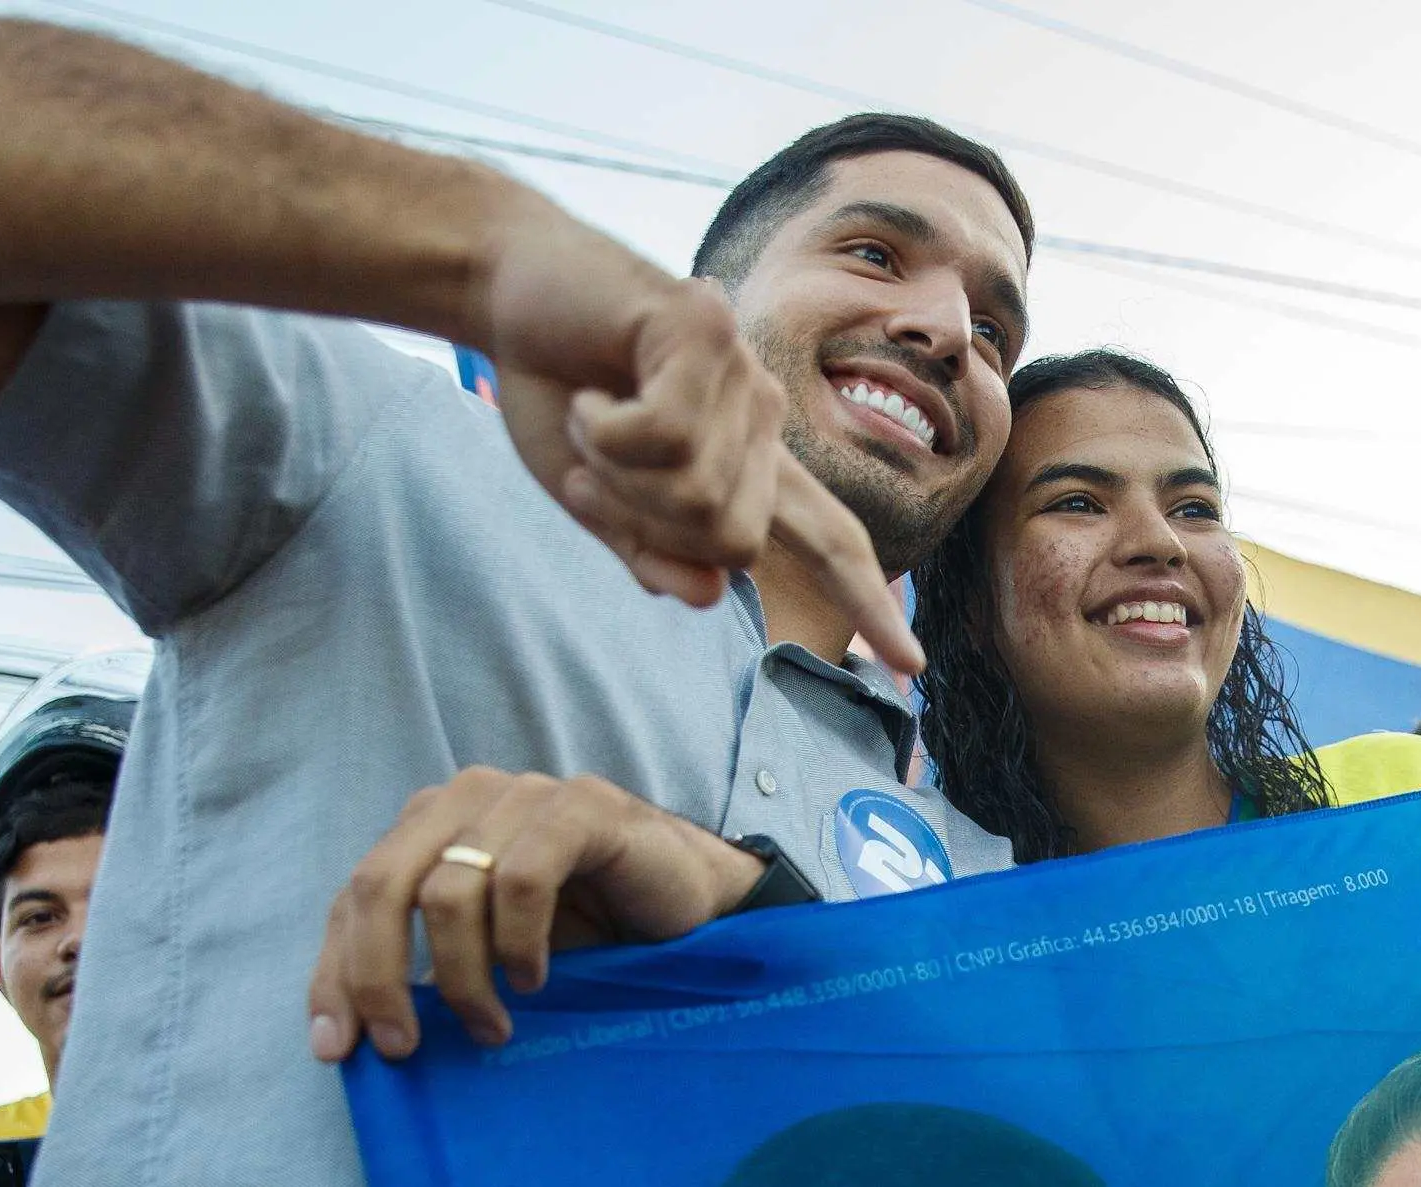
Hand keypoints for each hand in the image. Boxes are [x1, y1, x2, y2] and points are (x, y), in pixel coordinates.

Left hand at [308, 768, 770, 1061]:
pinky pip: (524, 878)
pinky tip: (536, 978)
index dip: (336, 973)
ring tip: (495, 1025)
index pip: (353, 896)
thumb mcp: (488, 954)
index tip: (336, 1049)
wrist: (689, 902)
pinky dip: (521, 942)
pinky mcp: (582, 805)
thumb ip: (427, 968)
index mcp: (428, 827)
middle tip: (406, 1046)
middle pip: (382, 885)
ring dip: (466, 976)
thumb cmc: (586, 929)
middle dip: (381, 977)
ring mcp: (522, 795)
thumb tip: (349, 1035)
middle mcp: (463, 798)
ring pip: (450, 890)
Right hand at [481, 237, 924, 671]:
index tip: (911, 663)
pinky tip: (589, 393)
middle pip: (730, 539)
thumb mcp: (599, 500)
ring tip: (591, 414)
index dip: (866, 600)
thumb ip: (654, 555)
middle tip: (596, 460)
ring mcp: (743, 369)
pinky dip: (604, 430)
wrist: (509, 290)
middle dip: (645, 519)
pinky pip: (664, 435)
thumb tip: (710, 596)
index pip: (828, 537)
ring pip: (696, 490)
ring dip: (614, 468)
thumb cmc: (558, 390)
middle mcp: (764, 414)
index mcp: (749, 461)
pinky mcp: (706, 328)